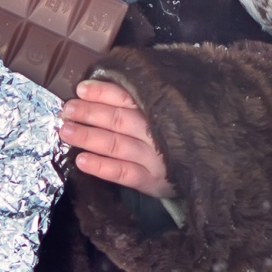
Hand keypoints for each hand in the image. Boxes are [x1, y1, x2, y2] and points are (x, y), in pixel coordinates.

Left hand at [59, 79, 175, 198]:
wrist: (206, 166)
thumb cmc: (174, 135)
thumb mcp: (165, 114)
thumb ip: (139, 102)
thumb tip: (97, 90)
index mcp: (158, 111)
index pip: (127, 98)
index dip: (102, 93)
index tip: (81, 90)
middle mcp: (155, 132)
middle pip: (117, 119)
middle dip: (89, 113)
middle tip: (66, 110)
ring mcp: (153, 158)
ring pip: (116, 144)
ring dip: (88, 137)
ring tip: (66, 131)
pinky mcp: (151, 181)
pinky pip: (123, 173)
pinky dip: (102, 167)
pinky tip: (81, 161)